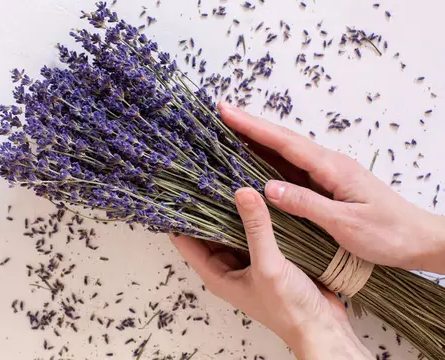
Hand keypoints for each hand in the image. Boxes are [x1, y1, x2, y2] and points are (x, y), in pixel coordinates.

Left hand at [170, 188, 371, 358]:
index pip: (187, 242)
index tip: (179, 190)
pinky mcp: (268, 256)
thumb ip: (256, 229)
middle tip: (207, 174)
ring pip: (233, 229)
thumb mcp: (268, 266)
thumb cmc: (289, 308)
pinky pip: (255, 231)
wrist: (322, 326)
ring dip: (234, 209)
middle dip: (208, 207)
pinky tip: (258, 195)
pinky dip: (255, 216)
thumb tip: (242, 192)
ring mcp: (249, 261)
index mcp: (217, 274)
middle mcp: (229, 267)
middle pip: (210, 231)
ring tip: (229, 177)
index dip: (181, 218)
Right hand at [219, 102, 444, 273]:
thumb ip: (307, 203)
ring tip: (227, 133)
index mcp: (331, 167)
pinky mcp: (326, 184)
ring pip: (284, 152)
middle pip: (281, 139)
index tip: (227, 112)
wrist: (418, 239)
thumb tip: (267, 187)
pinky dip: (269, 161)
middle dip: (249, 126)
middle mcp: (327, 163)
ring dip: (256, 140)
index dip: (253, 127)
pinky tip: (254, 162)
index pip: (284, 142)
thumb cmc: (388, 233)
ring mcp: (326, 173)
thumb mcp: (346, 223)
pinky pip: (292, 168)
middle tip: (219, 114)